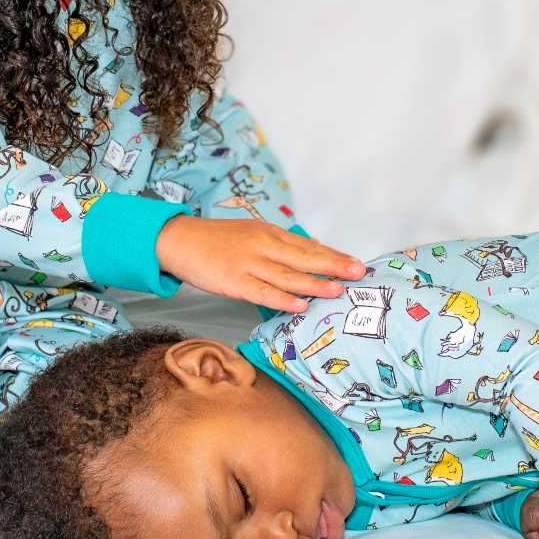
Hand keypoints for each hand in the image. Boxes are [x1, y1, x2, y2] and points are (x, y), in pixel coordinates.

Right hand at [155, 216, 366, 312]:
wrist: (179, 240)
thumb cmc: (217, 240)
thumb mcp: (252, 234)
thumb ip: (279, 245)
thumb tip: (310, 255)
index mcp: (269, 233)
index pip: (307, 245)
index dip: (333, 255)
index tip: (356, 262)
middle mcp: (263, 245)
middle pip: (304, 257)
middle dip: (334, 266)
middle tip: (359, 273)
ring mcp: (249, 264)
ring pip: (287, 275)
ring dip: (314, 283)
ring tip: (337, 289)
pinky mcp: (234, 282)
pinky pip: (262, 292)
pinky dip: (283, 299)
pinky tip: (300, 305)